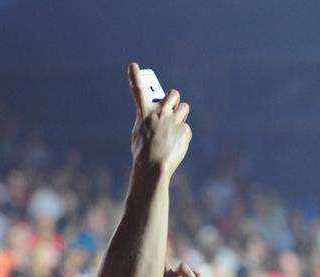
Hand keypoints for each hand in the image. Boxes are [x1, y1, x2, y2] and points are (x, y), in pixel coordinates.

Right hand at [128, 63, 190, 178]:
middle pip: (173, 94)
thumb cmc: (143, 153)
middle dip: (173, 99)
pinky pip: (186, 129)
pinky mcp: (185, 131)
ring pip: (184, 108)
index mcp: (145, 114)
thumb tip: (153, 111)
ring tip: (173, 128)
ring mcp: (174, 121)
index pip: (138, 92)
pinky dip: (181, 136)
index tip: (133, 66)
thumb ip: (145, 119)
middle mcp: (161, 113)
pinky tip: (174, 145)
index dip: (135, 77)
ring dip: (180, 115)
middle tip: (171, 107)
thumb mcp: (138, 134)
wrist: (154, 168)